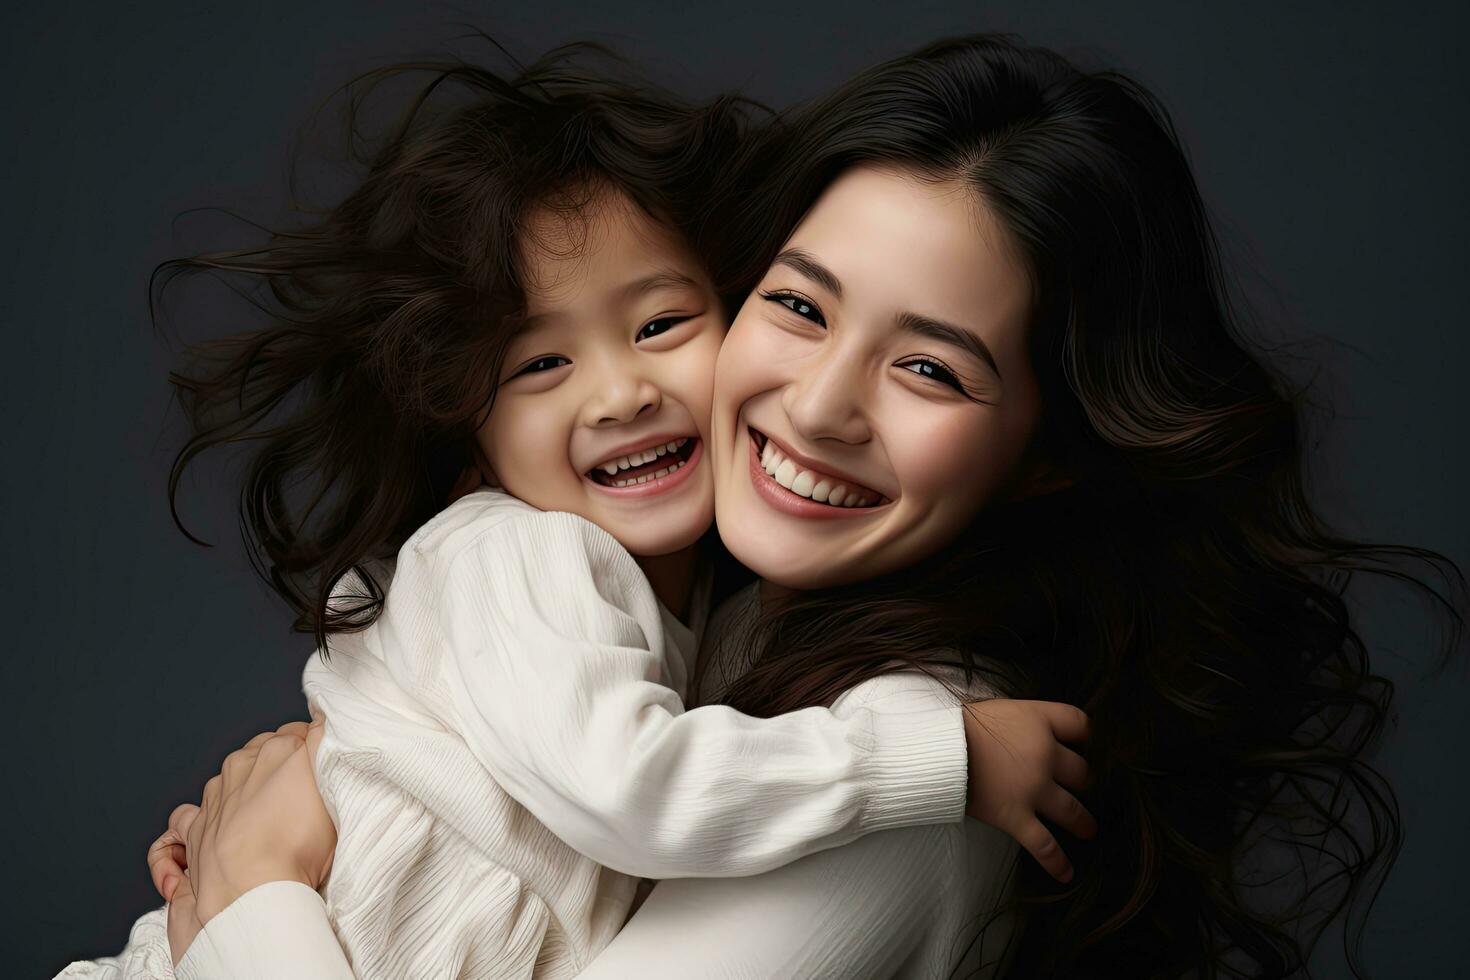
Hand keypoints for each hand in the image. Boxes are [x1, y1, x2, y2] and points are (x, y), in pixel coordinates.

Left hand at [145, 716, 335, 964]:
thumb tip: (328, 724)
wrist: (252, 890)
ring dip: (251, 783)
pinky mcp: (195, 824)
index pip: (304, 732)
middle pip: (269, 747)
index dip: (318, 748)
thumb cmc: (300, 846)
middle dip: (286, 761)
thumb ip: (329, 747)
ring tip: (272, 814)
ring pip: (234, 772)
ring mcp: (216, 793)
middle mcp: (245, 763)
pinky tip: (216, 825)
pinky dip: (202, 815)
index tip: (328, 765)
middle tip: (307, 791)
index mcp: (281, 749)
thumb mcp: (334, 789)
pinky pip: (188, 812)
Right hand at [961, 699, 1094, 882]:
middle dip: (1085, 781)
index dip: (1088, 735)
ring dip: (1084, 822)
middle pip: (1082, 771)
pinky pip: (1044, 845)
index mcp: (1040, 721)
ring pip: (1073, 810)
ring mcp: (1033, 789)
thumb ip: (1025, 721)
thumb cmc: (960, 724)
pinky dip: (1057, 862)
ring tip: (1088, 829)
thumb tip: (1032, 734)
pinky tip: (1067, 874)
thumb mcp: (1000, 709)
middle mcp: (1044, 755)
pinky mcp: (1015, 817)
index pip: (1080, 724)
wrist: (936, 747)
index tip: (1088, 744)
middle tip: (1083, 788)